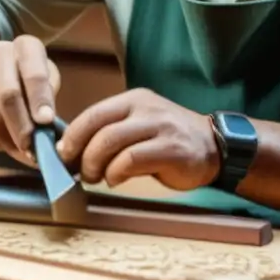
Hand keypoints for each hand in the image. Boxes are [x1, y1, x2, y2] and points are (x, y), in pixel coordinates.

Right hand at [0, 36, 60, 164]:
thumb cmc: (27, 75)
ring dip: (11, 141)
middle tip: (34, 149)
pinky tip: (8, 142)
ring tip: (25, 151)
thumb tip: (52, 137)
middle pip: (8, 97)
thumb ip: (49, 100)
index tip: (47, 121)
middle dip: (23, 128)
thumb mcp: (47, 76)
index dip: (40, 99)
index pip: (33, 74)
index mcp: (25, 47)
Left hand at [57, 88, 218, 189]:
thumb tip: (70, 150)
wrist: (215, 147)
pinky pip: (131, 160)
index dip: (72, 136)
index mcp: (134, 100)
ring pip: (111, 142)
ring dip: (95, 165)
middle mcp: (146, 108)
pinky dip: (115, 173)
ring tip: (96, 178)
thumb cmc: (169, 141)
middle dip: (80, 154)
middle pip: (98, 128)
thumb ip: (110, 134)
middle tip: (79, 171)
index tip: (63, 155)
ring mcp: (160, 127)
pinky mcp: (171, 149)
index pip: (93, 114)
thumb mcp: (139, 127)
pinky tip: (116, 180)